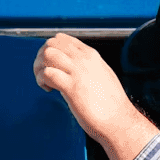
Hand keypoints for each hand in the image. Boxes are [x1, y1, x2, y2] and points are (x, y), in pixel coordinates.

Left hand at [33, 34, 158, 159]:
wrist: (119, 120)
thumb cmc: (111, 104)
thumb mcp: (102, 75)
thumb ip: (87, 68)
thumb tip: (72, 69)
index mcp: (91, 55)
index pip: (62, 39)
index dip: (50, 50)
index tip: (50, 64)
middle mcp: (84, 60)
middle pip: (51, 44)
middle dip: (41, 57)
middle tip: (43, 73)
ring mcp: (78, 72)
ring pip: (47, 55)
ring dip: (39, 68)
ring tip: (44, 81)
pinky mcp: (72, 87)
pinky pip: (48, 74)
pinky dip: (41, 80)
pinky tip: (47, 89)